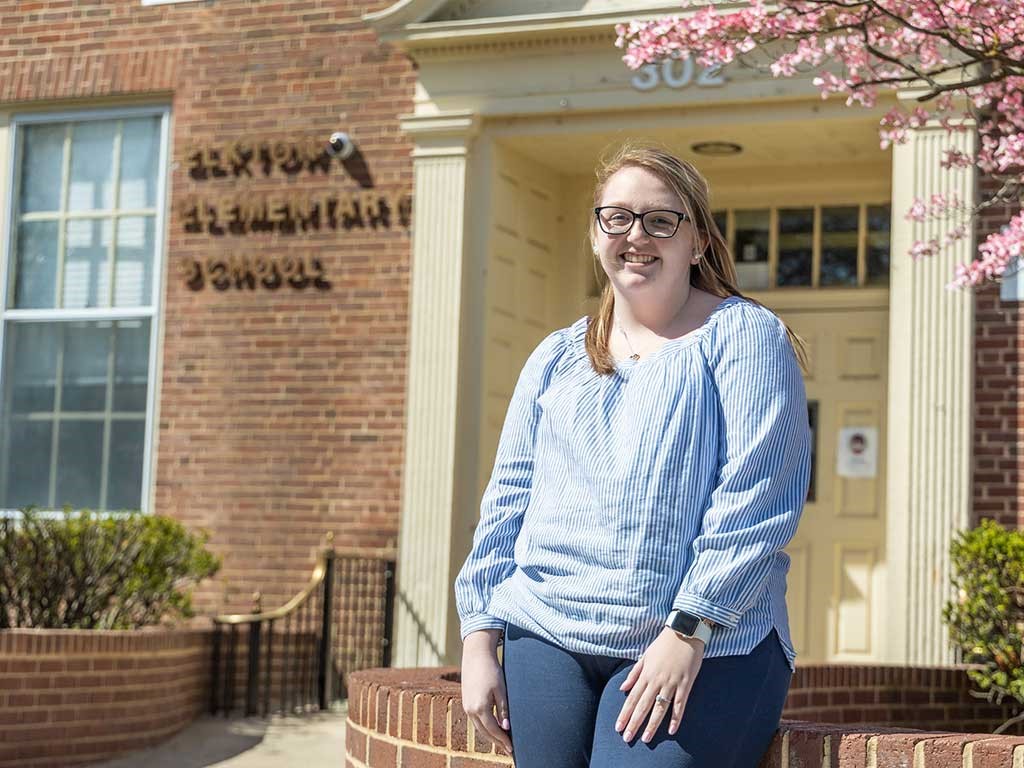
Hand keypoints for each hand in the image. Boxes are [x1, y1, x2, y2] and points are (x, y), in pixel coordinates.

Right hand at [460, 629, 512, 755]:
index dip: (503, 740)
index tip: (512, 748)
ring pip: (479, 727)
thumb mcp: (501, 689)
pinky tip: (492, 726)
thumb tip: (506, 728)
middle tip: (509, 748)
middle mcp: (470, 709)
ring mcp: (466, 705)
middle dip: (497, 741)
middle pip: (484, 732)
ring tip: (502, 740)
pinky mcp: (466, 700)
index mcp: (480, 707)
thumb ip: (503, 710)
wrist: (475, 654)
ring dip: (490, 735)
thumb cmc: (491, 670)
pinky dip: (484, 726)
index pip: (493, 730)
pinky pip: (475, 719)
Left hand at [615, 627, 704, 743]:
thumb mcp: (645, 655)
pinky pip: (680, 704)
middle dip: (634, 723)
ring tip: (645, 739)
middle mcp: (656, 680)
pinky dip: (676, 717)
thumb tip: (622, 688)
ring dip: (652, 724)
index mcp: (646, 674)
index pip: (632, 698)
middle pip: (643, 706)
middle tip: (627, 738)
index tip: (618, 727)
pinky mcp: (686, 683)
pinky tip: (671, 730)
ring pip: (660, 708)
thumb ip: (634, 673)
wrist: (684, 631)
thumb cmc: (664, 643)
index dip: (624, 713)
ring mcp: (671, 682)